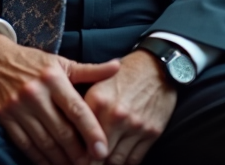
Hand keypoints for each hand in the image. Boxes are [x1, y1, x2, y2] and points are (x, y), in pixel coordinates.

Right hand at [0, 29, 120, 164]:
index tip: (103, 151)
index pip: (76, 110)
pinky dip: (39, 158)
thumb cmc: (31, 61)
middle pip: (62, 131)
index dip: (92, 132)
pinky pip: (25, 144)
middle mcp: (35, 93)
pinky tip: (50, 164)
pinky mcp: (4, 117)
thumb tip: (118, 66)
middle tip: (91, 164)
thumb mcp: (60, 62)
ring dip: (61, 159)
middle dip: (79, 153)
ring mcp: (17, 106)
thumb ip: (89, 70)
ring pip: (44, 141)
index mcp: (52, 78)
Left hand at [83, 50, 176, 164]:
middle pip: (98, 154)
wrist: (156, 68)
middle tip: (84, 164)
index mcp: (98, 102)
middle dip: (90, 162)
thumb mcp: (97, 84)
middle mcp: (116, 115)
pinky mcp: (152, 133)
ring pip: (116, 160)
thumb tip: (68, 131)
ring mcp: (136, 126)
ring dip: (107, 164)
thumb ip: (83, 107)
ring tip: (100, 163)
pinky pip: (135, 159)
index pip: (81, 137)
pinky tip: (117, 161)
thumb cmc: (122, 76)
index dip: (75, 153)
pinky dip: (125, 164)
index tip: (72, 158)